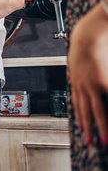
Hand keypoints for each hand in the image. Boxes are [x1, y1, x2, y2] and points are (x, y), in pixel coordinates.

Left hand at [68, 4, 107, 143]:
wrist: (87, 36)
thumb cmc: (83, 45)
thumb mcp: (77, 62)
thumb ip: (80, 74)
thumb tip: (82, 82)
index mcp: (75, 82)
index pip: (77, 104)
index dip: (80, 117)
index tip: (83, 129)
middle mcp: (81, 86)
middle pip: (85, 112)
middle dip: (88, 128)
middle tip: (91, 142)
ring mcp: (92, 85)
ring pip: (98, 111)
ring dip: (102, 127)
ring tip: (105, 139)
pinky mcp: (102, 82)